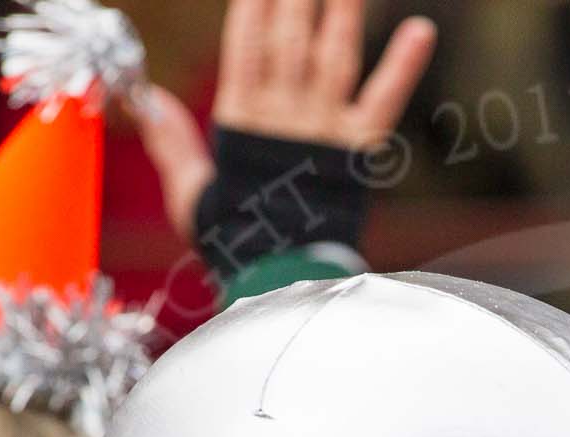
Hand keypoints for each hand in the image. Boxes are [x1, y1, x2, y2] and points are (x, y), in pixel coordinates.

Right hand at [135, 0, 436, 242]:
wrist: (279, 277)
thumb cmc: (234, 239)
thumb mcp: (191, 191)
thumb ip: (173, 142)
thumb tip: (148, 100)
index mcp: (241, 120)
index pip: (245, 47)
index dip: (252, 8)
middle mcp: (285, 115)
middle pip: (291, 39)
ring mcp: (324, 128)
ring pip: (334, 55)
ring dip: (343, 10)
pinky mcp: (359, 148)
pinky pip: (384, 99)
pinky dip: (404, 65)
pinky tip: (421, 29)